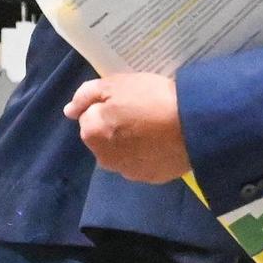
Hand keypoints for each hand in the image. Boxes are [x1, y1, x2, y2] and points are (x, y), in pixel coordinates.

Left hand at [64, 73, 190, 183]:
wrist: (194, 125)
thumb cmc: (152, 98)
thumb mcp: (116, 84)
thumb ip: (86, 95)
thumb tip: (69, 110)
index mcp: (92, 133)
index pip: (90, 116)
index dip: (108, 105)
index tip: (128, 100)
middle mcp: (104, 158)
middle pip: (105, 137)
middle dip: (116, 127)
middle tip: (143, 111)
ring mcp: (128, 172)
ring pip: (124, 152)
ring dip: (132, 142)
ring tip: (156, 127)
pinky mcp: (151, 178)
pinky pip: (144, 162)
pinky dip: (149, 154)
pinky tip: (164, 142)